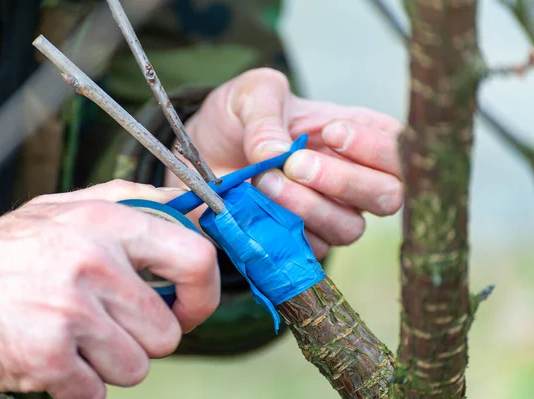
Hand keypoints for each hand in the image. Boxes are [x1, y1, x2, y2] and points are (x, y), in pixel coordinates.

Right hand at [0, 180, 217, 398]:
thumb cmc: (6, 254)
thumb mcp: (69, 209)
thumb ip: (133, 204)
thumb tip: (195, 211)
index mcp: (107, 221)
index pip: (197, 257)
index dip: (205, 293)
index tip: (191, 307)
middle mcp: (93, 261)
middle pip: (168, 331)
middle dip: (145, 339)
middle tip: (110, 328)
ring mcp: (71, 309)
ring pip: (137, 366)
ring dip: (110, 363)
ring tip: (74, 337)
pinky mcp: (47, 355)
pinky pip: (97, 392)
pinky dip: (78, 386)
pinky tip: (53, 357)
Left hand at [165, 68, 403, 258]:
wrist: (204, 151)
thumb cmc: (239, 117)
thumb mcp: (251, 95)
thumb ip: (267, 116)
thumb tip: (277, 154)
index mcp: (355, 135)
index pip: (397, 148)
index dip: (376, 147)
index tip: (330, 133)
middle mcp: (351, 178)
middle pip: (387, 195)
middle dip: (344, 182)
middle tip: (296, 164)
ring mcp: (330, 213)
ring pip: (349, 227)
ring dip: (309, 207)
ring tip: (265, 181)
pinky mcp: (304, 241)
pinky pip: (312, 249)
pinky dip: (287, 231)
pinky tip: (259, 208)